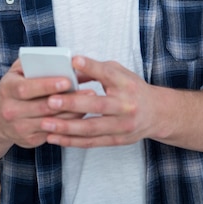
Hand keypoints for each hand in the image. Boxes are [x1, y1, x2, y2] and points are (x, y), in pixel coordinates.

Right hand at [0, 59, 91, 148]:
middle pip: (42, 107)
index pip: (26, 88)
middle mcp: (10, 110)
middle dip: (67, 100)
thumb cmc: (14, 87)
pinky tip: (82, 115)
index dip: (47, 85)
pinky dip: (69, 124)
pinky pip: (53, 133)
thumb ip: (34, 63)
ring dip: (73, 113)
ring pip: (51, 122)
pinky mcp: (29, 140)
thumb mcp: (17, 71)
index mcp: (7, 89)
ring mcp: (19, 128)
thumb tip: (58, 60)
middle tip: (89, 93)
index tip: (67, 81)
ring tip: (91, 103)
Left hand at [40, 56, 156, 147]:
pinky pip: (92, 142)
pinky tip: (54, 138)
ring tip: (45, 124)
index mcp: (126, 84)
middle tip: (50, 101)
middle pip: (98, 105)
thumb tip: (70, 69)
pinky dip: (72, 141)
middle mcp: (126, 105)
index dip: (91, 67)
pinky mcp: (118, 140)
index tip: (74, 60)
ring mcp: (123, 125)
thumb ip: (96, 70)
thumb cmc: (132, 88)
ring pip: (92, 128)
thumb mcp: (119, 73)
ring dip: (67, 128)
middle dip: (73, 104)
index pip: (108, 74)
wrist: (156, 113)